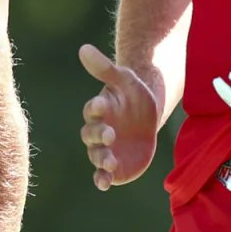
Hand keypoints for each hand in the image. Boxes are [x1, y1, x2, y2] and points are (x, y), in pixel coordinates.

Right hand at [79, 44, 162, 190]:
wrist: (146, 117)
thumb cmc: (133, 95)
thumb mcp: (125, 79)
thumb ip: (105, 68)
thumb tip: (84, 48)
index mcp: (99, 109)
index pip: (92, 109)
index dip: (95, 108)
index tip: (101, 105)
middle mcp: (98, 130)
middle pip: (91, 135)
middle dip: (99, 135)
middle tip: (110, 134)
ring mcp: (104, 149)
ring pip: (97, 156)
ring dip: (101, 159)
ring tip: (110, 161)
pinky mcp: (114, 165)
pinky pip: (104, 174)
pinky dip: (102, 179)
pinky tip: (105, 183)